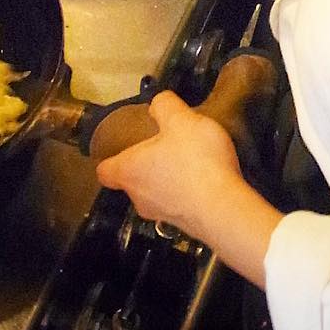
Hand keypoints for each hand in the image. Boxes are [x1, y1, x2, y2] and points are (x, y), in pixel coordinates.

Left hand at [96, 91, 242, 241]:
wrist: (224, 210)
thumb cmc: (194, 162)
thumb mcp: (180, 119)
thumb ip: (164, 106)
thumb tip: (157, 104)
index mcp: (129, 170)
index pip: (104, 171)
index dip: (110, 158)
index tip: (122, 147)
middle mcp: (139, 197)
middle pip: (132, 180)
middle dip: (146, 164)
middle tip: (165, 146)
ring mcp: (162, 216)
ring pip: (156, 194)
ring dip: (168, 179)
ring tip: (190, 160)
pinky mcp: (186, 225)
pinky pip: (180, 205)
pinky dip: (188, 192)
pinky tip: (207, 178)